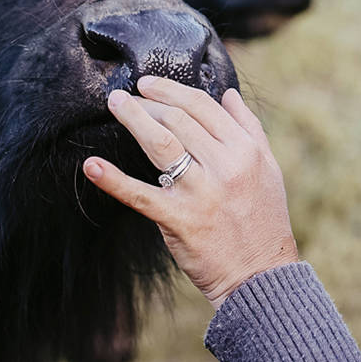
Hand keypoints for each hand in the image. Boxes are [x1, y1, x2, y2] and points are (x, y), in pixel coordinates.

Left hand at [82, 77, 300, 306]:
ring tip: (113, 105)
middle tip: (124, 96)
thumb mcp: (269, 169)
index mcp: (247, 151)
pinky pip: (140, 195)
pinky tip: (91, 166)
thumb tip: (228, 94)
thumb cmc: (264, 222)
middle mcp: (226, 166)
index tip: (149, 84)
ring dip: (133, 118)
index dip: (171, 90)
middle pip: (178, 119)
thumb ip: (250, 128)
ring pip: (161, 143)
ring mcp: (202, 193)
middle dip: (147, 102)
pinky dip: (112, 180)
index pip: (203, 107)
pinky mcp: (180, 220)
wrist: (261, 277)